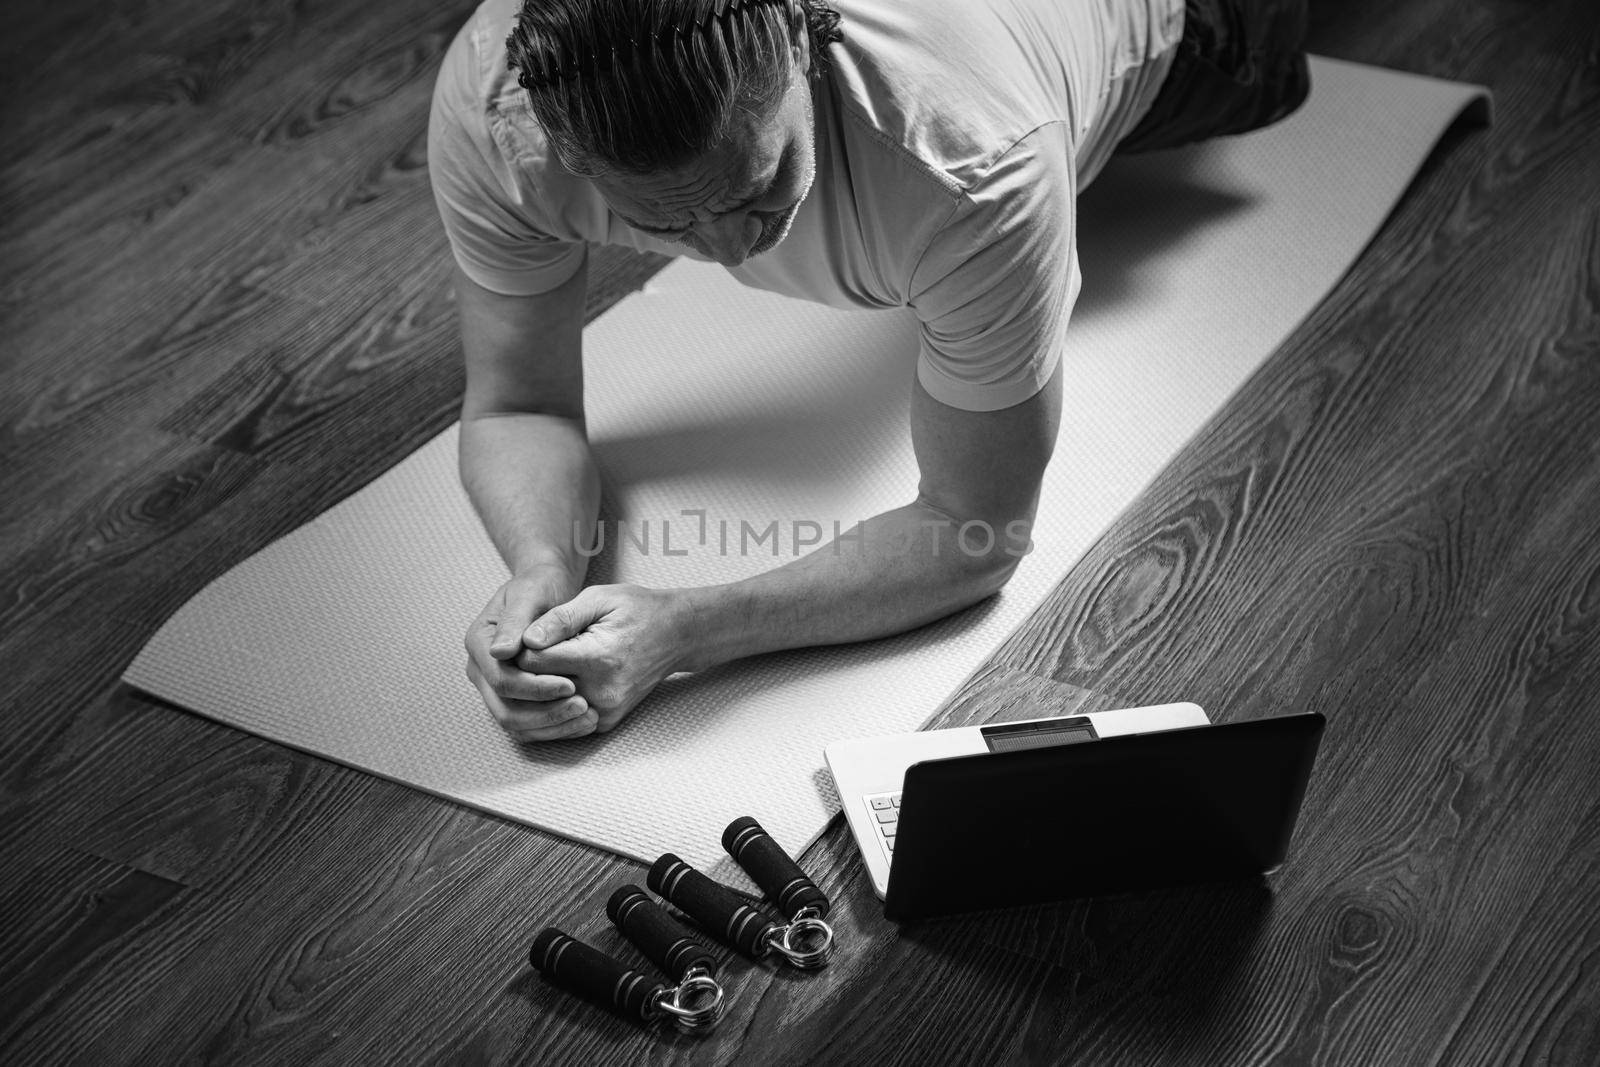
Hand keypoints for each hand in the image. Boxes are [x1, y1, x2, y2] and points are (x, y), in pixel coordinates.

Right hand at [465, 571, 594, 741]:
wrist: (545, 589)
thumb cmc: (539, 586)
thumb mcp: (530, 594)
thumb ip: (516, 621)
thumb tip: (500, 652)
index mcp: (478, 642)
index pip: (502, 679)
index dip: (536, 687)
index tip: (570, 684)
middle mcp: (480, 668)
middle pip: (505, 708)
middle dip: (544, 712)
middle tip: (582, 706)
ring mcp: (493, 685)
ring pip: (514, 722)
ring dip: (550, 725)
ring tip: (587, 716)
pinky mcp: (512, 697)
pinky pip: (527, 724)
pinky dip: (553, 727)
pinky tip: (582, 721)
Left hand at [514, 584, 692, 734]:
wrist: (676, 635)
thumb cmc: (637, 610)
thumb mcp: (598, 599)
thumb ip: (559, 619)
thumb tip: (525, 640)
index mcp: (597, 658)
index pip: (533, 663)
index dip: (522, 647)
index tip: (527, 634)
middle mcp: (602, 692)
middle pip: (536, 689)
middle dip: (526, 670)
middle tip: (531, 649)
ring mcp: (604, 711)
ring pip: (545, 709)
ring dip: (538, 690)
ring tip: (545, 664)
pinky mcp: (605, 722)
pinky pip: (562, 719)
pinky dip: (554, 702)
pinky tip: (560, 680)